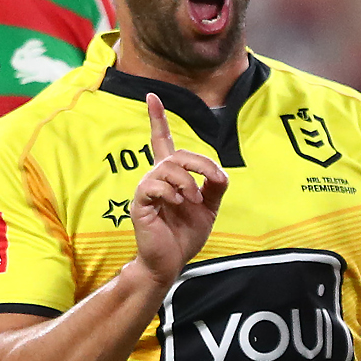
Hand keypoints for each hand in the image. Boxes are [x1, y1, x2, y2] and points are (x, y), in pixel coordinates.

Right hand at [130, 94, 228, 285]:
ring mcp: (146, 191)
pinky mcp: (140, 205)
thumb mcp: (208, 209)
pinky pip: (153, 186)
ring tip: (194, 200)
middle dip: (199, 163)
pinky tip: (178, 204)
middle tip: (213, 180)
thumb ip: (214, 188)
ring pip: (167, 168)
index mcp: (170, 177)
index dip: (158, 119)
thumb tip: (220, 173)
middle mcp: (156, 178)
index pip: (162, 141)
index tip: (152, 96)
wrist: (171, 263)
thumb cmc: (184, 236)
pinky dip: (170, 192)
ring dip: (187, 182)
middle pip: (175, 153)